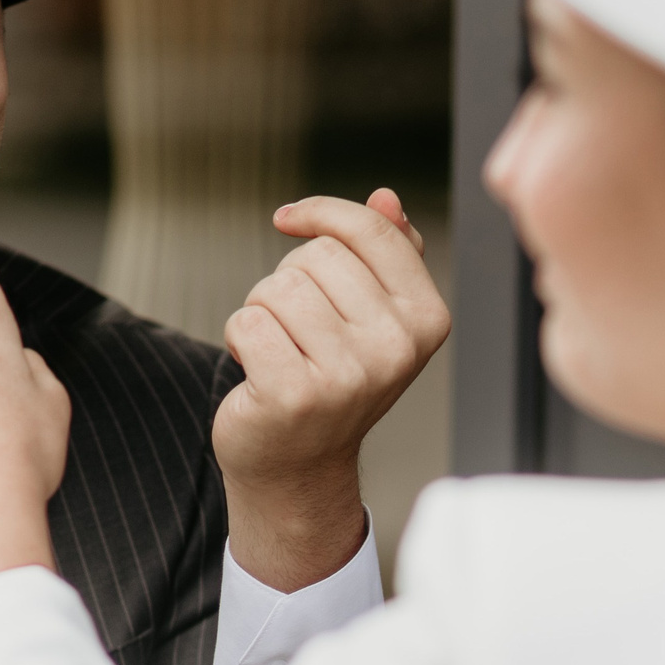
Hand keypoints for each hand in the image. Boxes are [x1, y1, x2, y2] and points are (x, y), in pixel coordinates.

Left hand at [214, 190, 449, 589]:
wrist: (299, 466)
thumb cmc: (331, 382)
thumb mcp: (372, 316)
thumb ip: (386, 255)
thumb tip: (386, 199)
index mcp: (425, 319)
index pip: (369, 229)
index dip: (321, 212)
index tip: (289, 218)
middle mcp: (394, 349)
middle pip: (316, 256)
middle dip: (289, 280)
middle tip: (298, 329)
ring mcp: (347, 376)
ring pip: (276, 287)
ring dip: (262, 310)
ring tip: (280, 349)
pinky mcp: (294, 395)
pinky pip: (247, 321)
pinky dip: (240, 337)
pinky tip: (258, 368)